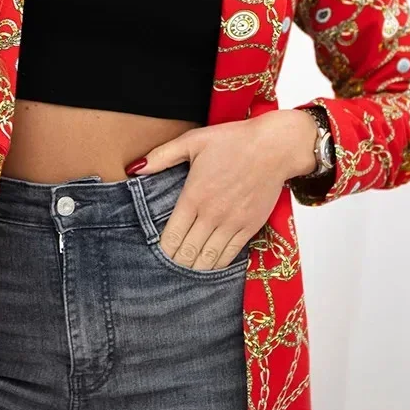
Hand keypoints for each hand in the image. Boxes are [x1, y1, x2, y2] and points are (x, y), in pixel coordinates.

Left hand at [123, 113, 312, 271]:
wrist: (274, 147)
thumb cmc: (234, 140)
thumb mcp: (193, 141)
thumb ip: (162, 156)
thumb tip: (135, 168)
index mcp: (193, 195)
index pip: (171, 236)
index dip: (162, 250)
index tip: (157, 253)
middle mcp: (212, 214)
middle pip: (187, 253)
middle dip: (176, 262)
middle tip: (169, 266)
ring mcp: (232, 223)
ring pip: (208, 259)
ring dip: (195, 267)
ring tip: (186, 268)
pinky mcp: (250, 227)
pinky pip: (230, 255)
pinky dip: (217, 264)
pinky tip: (209, 264)